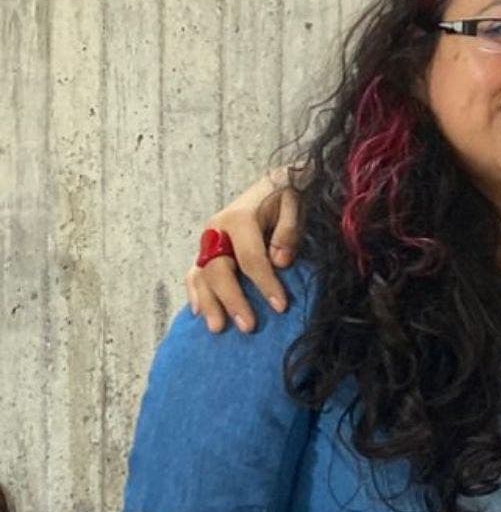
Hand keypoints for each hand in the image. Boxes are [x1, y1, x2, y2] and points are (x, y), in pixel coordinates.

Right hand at [184, 170, 301, 334]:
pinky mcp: (206, 250)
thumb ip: (288, 230)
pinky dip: (194, 293)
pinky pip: (194, 274)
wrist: (273, 183)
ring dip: (208, 303)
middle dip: (233, 300)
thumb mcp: (295, 204)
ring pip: (201, 275)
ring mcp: (208, 241)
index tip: (280, 306)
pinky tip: (198, 313)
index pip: (251, 257)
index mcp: (239, 219)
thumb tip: (280, 261)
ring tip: (217, 328)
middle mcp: (216, 230)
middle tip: (248, 327)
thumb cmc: (286, 196)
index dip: (265, 283)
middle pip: (219, 270)